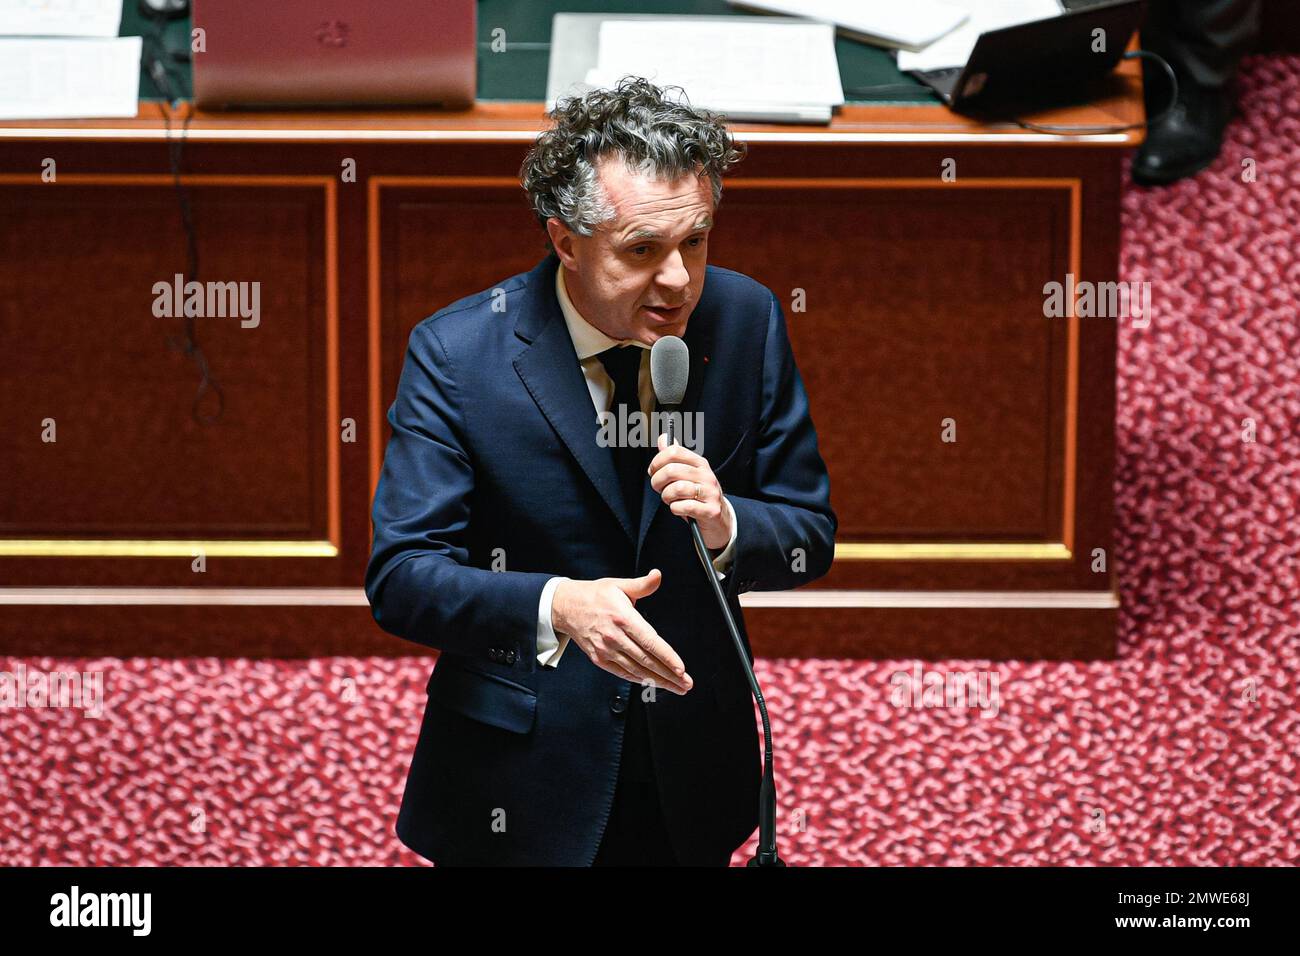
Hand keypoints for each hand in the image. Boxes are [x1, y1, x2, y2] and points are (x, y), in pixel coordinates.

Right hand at [551, 569, 692, 694]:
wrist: (566, 607)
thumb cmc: (595, 596)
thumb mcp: (619, 585)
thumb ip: (642, 585)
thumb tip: (657, 576)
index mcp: (623, 618)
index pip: (650, 642)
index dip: (667, 657)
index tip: (681, 669)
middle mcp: (615, 637)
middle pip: (646, 661)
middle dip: (669, 675)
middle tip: (686, 684)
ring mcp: (606, 650)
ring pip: (636, 670)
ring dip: (658, 681)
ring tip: (676, 687)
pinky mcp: (599, 658)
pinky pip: (622, 673)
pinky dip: (639, 679)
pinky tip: (653, 683)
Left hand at [647, 433, 730, 549]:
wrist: (719, 520)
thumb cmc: (698, 496)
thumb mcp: (688, 474)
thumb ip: (675, 457)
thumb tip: (663, 438)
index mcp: (700, 463)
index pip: (674, 451)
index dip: (657, 461)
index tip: (653, 471)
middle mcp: (707, 475)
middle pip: (672, 470)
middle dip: (657, 481)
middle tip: (659, 488)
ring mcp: (710, 493)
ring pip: (677, 488)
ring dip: (666, 497)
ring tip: (670, 499)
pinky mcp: (711, 510)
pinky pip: (684, 506)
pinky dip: (675, 509)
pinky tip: (679, 509)